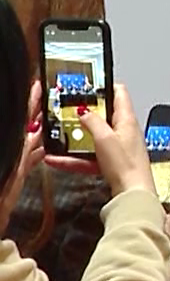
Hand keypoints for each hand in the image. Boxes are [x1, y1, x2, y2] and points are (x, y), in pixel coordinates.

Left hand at [0, 88, 45, 222]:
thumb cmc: (1, 195)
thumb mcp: (15, 169)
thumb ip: (27, 151)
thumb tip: (36, 132)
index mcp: (13, 146)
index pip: (23, 118)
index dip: (30, 102)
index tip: (38, 85)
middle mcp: (14, 150)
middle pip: (26, 126)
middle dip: (37, 111)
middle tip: (50, 95)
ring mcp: (15, 161)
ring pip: (29, 139)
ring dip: (41, 128)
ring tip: (54, 117)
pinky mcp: (17, 173)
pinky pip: (30, 156)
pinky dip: (40, 149)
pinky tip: (47, 146)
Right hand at [47, 84, 155, 197]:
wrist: (133, 192)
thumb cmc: (124, 162)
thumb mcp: (104, 137)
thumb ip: (93, 121)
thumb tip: (83, 110)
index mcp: (127, 119)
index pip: (119, 93)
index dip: (105, 85)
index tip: (88, 84)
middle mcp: (124, 130)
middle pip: (103, 116)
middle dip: (84, 113)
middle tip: (65, 110)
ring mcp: (118, 147)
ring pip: (93, 138)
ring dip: (75, 138)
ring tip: (55, 136)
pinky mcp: (112, 163)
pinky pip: (90, 157)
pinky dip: (74, 159)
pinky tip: (55, 161)